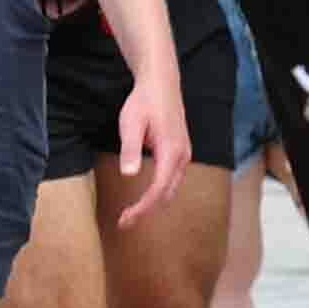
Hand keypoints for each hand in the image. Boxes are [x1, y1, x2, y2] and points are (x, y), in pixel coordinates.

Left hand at [111, 62, 190, 223]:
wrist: (161, 84)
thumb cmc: (144, 102)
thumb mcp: (130, 123)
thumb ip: (130, 149)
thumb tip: (128, 174)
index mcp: (172, 152)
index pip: (159, 190)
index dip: (143, 208)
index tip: (126, 220)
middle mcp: (183, 157)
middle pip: (167, 194)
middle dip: (146, 211)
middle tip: (124, 222)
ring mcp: (184, 156)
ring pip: (171, 189)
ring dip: (153, 203)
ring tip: (131, 214)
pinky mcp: (180, 153)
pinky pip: (171, 180)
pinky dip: (158, 192)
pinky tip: (144, 197)